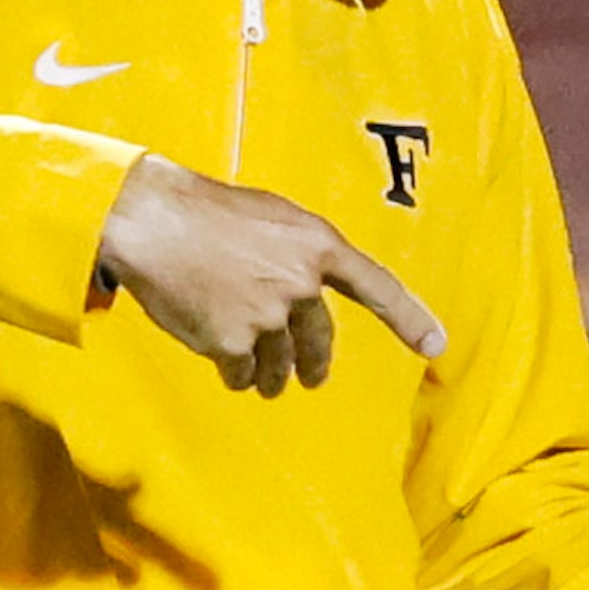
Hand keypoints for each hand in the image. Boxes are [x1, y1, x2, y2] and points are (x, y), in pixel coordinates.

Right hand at [96, 154, 445, 395]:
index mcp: (317, 245)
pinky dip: (235, 373)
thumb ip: (296, 253)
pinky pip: (243, 373)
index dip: (410, 318)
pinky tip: (222, 359)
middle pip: (319, 340)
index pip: (377, 287)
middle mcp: (301, 283)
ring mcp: (269, 315)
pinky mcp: (233, 342)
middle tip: (311, 377)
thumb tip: (306, 288)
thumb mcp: (270, 216)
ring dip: (270, 374)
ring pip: (279, 363)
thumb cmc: (205, 212)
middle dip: (314, 363)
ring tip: (255, 374)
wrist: (152, 221)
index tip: (436, 345)